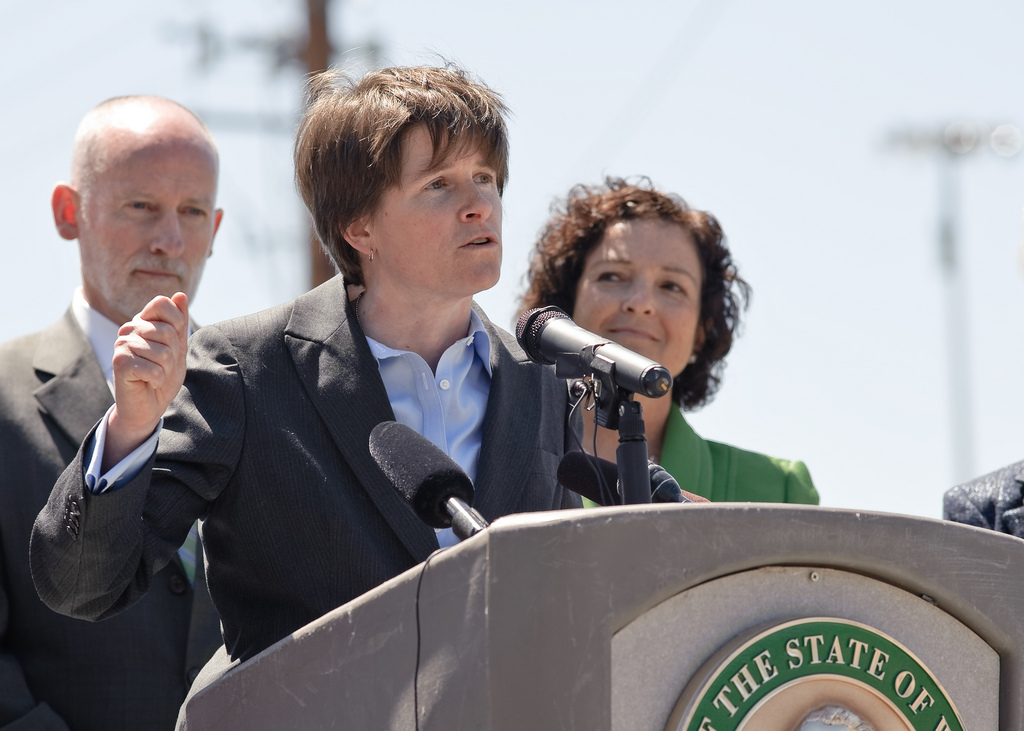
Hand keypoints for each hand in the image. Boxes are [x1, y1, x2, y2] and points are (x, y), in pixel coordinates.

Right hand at [103, 293, 188, 468]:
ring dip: (166, 370)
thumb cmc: (163, 375)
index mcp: (143, 321)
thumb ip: (180, 322)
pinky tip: (148, 382)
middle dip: (174, 354)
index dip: (177, 323)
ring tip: (155, 374)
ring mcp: (122, 344)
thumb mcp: (178, 347)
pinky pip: (154, 368)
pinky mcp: (120, 363)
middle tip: (163, 366)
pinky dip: (158, 379)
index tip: (173, 342)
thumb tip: (180, 294)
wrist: (148, 406)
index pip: (162, 303)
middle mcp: (129, 328)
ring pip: (163, 352)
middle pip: (167, 331)